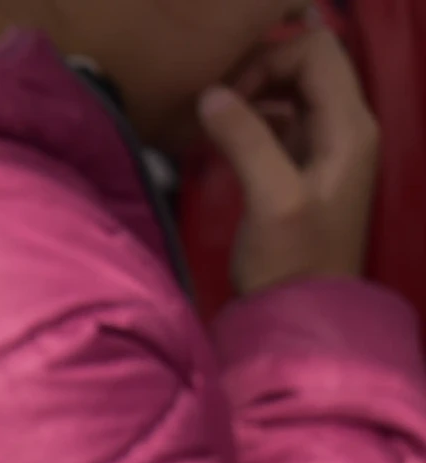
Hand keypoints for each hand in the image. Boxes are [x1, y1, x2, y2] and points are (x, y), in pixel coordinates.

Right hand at [197, 27, 378, 294]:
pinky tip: (222, 140)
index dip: (268, 61)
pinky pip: (279, 119)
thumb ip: (246, 140)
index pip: (316, 51)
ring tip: (213, 121)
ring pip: (290, 89)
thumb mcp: (272, 199)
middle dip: (257, 73)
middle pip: (304, 62)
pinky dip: (251, 118)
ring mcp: (324, 146)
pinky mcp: (301, 165)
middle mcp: (345, 127)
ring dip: (251, 95)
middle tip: (217, 107)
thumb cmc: (292, 262)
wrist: (300, 313)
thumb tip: (210, 95)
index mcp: (349, 126)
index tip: (228, 98)